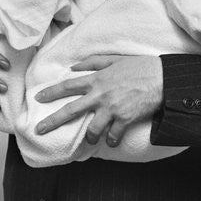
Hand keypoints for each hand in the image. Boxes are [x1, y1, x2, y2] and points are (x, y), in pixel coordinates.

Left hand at [34, 55, 162, 145]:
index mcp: (96, 79)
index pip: (68, 86)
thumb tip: (73, 67)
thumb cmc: (139, 66)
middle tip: (39, 130)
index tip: (38, 98)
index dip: (51, 92)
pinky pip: (113, 136)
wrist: (163, 78)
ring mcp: (112, 109)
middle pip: (70, 110)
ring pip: (92, 130)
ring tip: (92, 140)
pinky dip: (111, 141)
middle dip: (53, 121)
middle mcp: (100, 95)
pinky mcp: (125, 119)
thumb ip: (92, 62)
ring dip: (90, 137)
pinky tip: (111, 141)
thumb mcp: (114, 59)